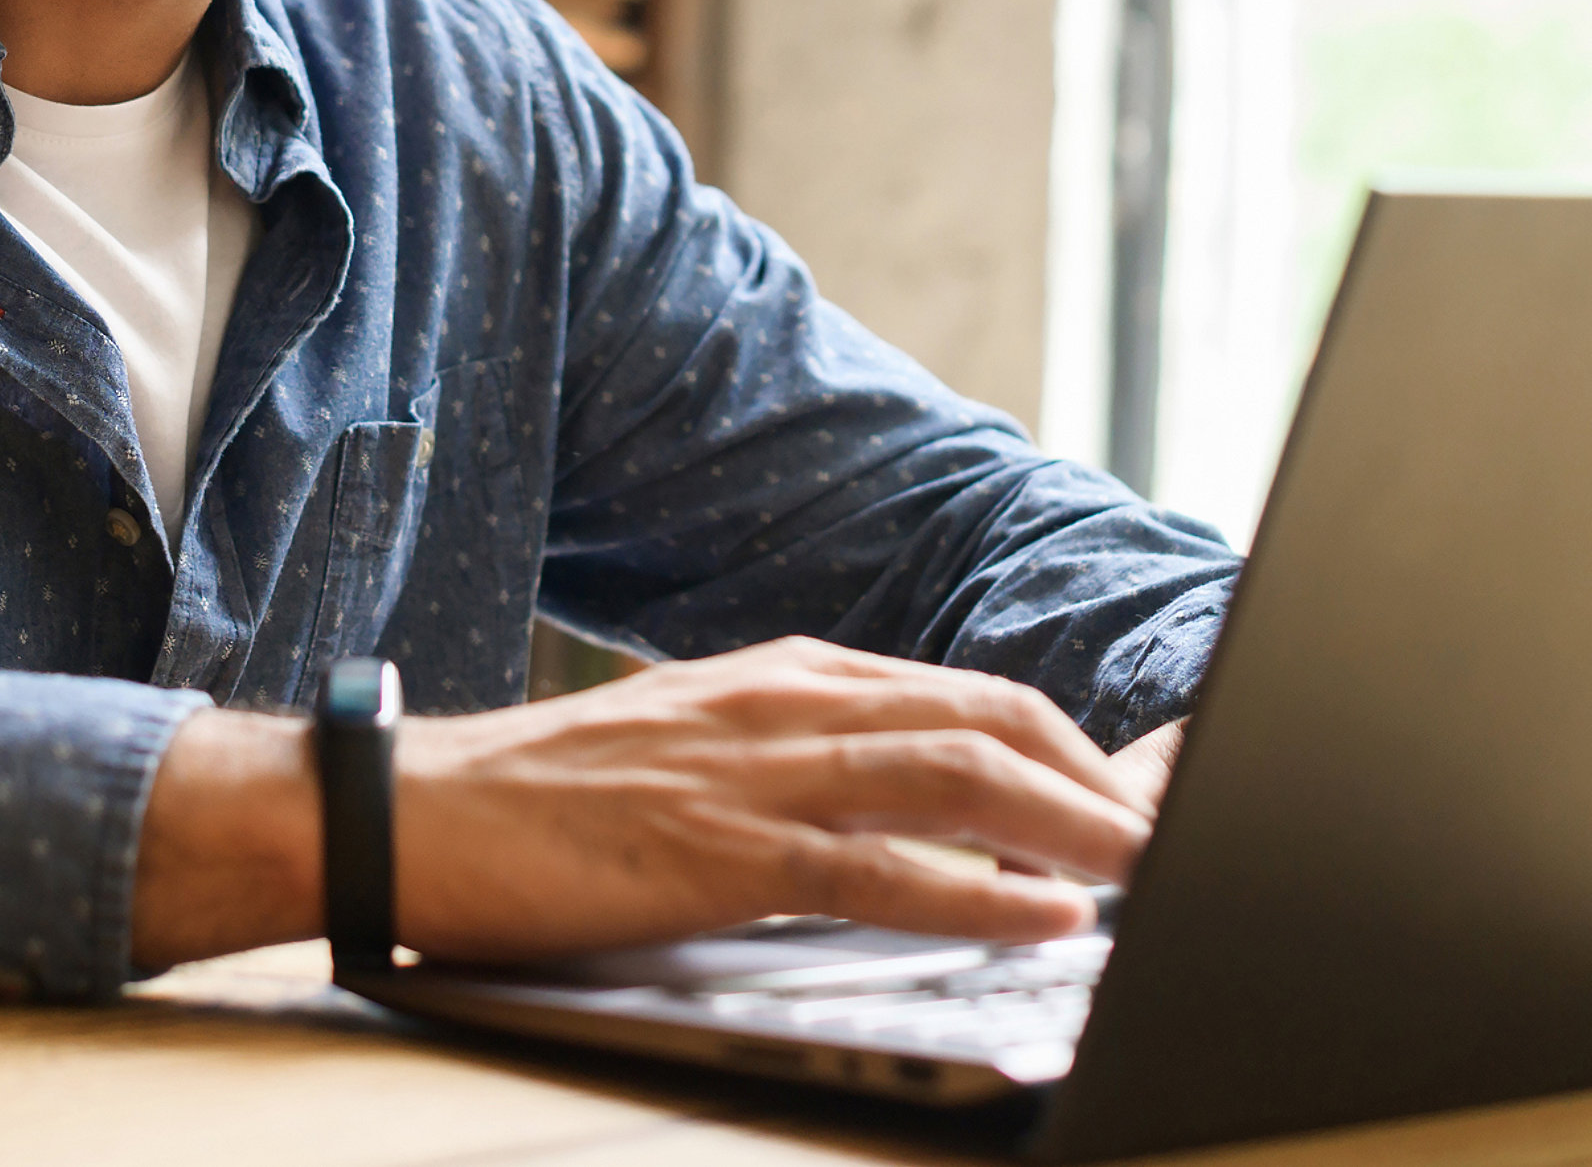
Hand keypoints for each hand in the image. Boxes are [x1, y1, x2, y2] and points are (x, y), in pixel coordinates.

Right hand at [128, 637, 1185, 967]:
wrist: (412, 811)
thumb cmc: (548, 800)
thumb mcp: (696, 747)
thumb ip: (804, 759)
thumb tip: (914, 803)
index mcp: (787, 674)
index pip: (971, 695)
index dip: (1075, 746)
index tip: (1149, 796)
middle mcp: (787, 700)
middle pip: (991, 720)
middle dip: (1102, 782)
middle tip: (1180, 838)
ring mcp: (755, 769)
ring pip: (956, 777)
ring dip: (1071, 828)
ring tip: (1148, 872)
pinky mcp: (718, 850)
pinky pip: (876, 869)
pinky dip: (975, 892)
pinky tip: (1040, 917)